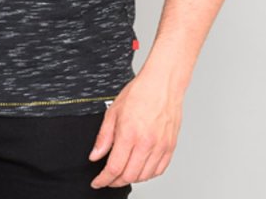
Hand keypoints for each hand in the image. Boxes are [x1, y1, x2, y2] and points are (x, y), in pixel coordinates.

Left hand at [87, 72, 182, 188]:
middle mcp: (146, 143)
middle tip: (107, 179)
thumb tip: (95, 155)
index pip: (114, 168)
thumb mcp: (113, 111)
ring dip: (131, 178)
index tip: (97, 182)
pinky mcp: (170, 147)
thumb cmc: (140, 93)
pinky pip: (159, 170)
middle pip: (129, 176)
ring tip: (122, 173)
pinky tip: (140, 168)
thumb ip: (104, 137)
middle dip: (115, 181)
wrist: (163, 84)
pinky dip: (147, 174)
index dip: (103, 179)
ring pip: (144, 176)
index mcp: (129, 134)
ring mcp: (160, 147)